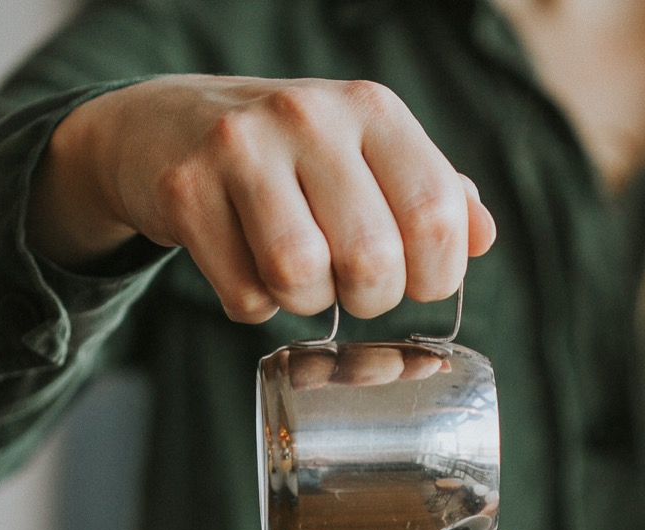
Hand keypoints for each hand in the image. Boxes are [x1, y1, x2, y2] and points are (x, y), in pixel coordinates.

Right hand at [26, 76, 497, 321]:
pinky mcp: (185, 188)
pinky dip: (253, 304)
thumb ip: (432, 194)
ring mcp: (241, 148)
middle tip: (352, 286)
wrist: (164, 124)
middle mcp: (310, 116)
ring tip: (301, 276)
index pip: (436, 214)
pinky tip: (247, 268)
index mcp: (372, 109)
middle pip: (371, 259)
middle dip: (370, 299)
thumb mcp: (368, 155)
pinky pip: (243, 293)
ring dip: (308, 303)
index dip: (435, 275)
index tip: (414, 281)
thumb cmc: (291, 156)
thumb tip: (481, 237)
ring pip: (301, 277)